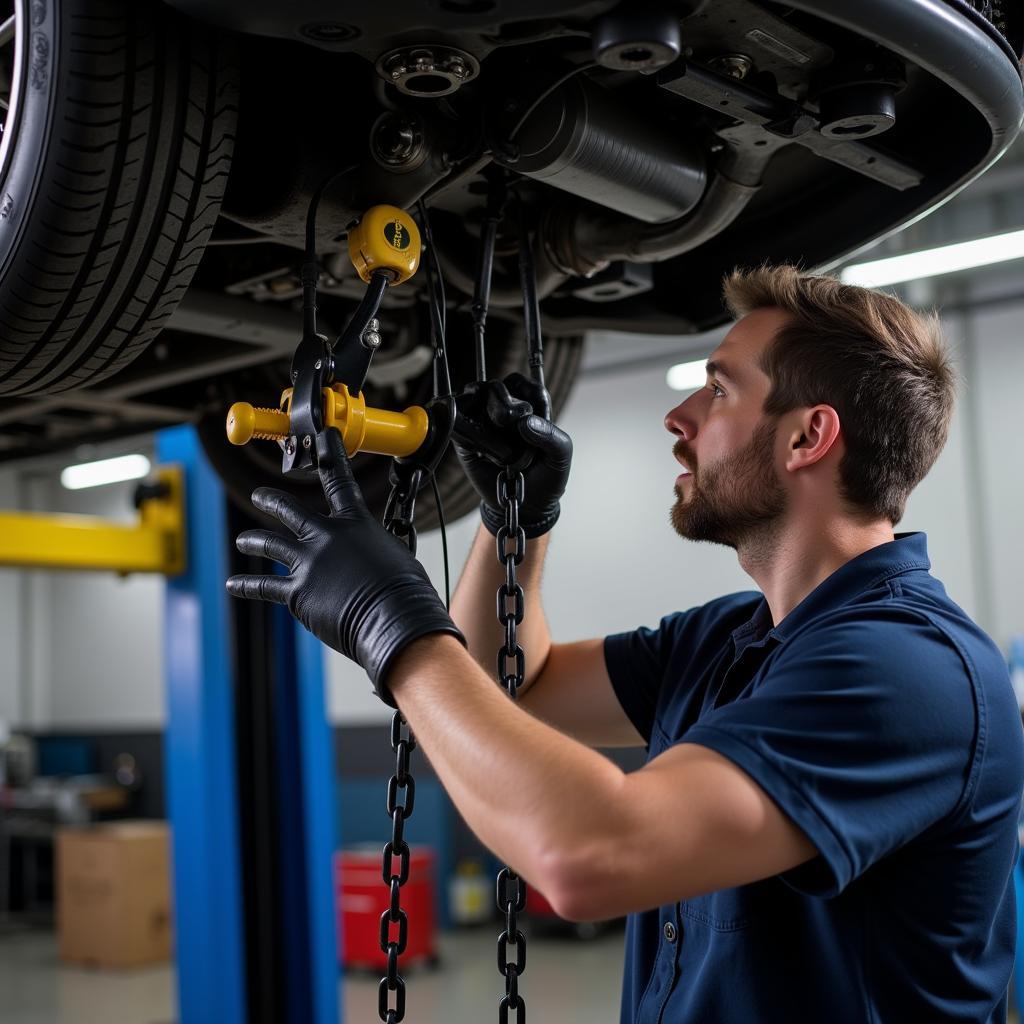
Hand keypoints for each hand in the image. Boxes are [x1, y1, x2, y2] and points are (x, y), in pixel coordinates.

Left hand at [225, 428, 463, 704]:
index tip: (322, 437)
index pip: (339, 480)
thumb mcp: (395, 553)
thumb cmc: (405, 590)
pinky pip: (265, 586)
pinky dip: (247, 585)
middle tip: (260, 495)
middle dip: (271, 500)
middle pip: (290, 510)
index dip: (330, 454)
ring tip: (244, 540)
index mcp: (355, 522)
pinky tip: (233, 584)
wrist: (392, 617)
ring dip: (253, 540)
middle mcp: (326, 536)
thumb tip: (370, 555)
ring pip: (271, 544)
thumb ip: (374, 546)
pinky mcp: (297, 592)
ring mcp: (308, 563)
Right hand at [453, 372, 572, 538]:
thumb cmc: (546, 476)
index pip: (525, 383)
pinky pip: (457, 422)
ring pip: (474, 397)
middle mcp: (505, 409)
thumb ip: (551, 435)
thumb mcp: (560, 455)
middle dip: (503, 403)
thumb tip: (524, 422)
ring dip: (485, 415)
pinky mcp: (465, 437)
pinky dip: (466, 430)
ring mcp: (483, 421)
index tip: (530, 414)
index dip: (527, 394)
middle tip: (509, 423)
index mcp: (531, 406)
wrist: (524, 506)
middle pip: (495, 387)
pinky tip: (481, 450)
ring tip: (498, 443)